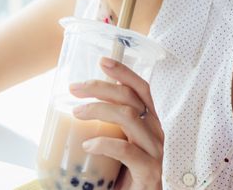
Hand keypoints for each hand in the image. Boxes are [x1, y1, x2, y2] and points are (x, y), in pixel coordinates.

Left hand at [69, 57, 163, 189]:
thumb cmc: (127, 171)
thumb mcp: (119, 141)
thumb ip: (110, 124)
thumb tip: (78, 104)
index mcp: (151, 123)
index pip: (142, 90)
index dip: (124, 73)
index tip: (102, 60)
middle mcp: (158, 133)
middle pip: (132, 98)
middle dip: (101, 87)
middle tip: (75, 88)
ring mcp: (157, 152)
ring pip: (129, 117)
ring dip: (99, 109)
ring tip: (76, 113)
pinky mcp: (150, 172)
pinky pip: (127, 150)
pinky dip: (104, 143)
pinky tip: (88, 145)